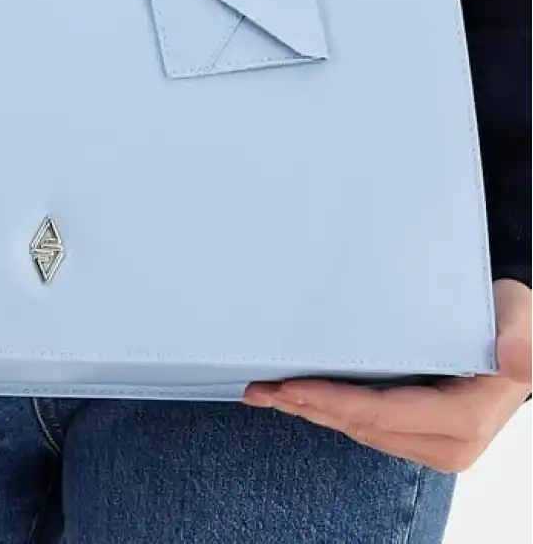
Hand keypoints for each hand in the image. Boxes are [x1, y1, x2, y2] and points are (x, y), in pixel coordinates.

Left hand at [242, 279, 532, 471]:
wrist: (527, 340)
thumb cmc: (518, 325)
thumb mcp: (522, 322)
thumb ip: (520, 340)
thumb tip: (515, 358)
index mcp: (464, 420)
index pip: (384, 414)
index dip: (335, 402)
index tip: (292, 385)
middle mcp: (448, 444)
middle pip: (364, 427)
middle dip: (310, 408)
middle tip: (260, 389)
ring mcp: (434, 445)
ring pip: (362, 431)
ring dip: (315, 411)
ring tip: (268, 392)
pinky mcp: (422, 436)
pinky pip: (370, 426)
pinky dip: (333, 411)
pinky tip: (304, 396)